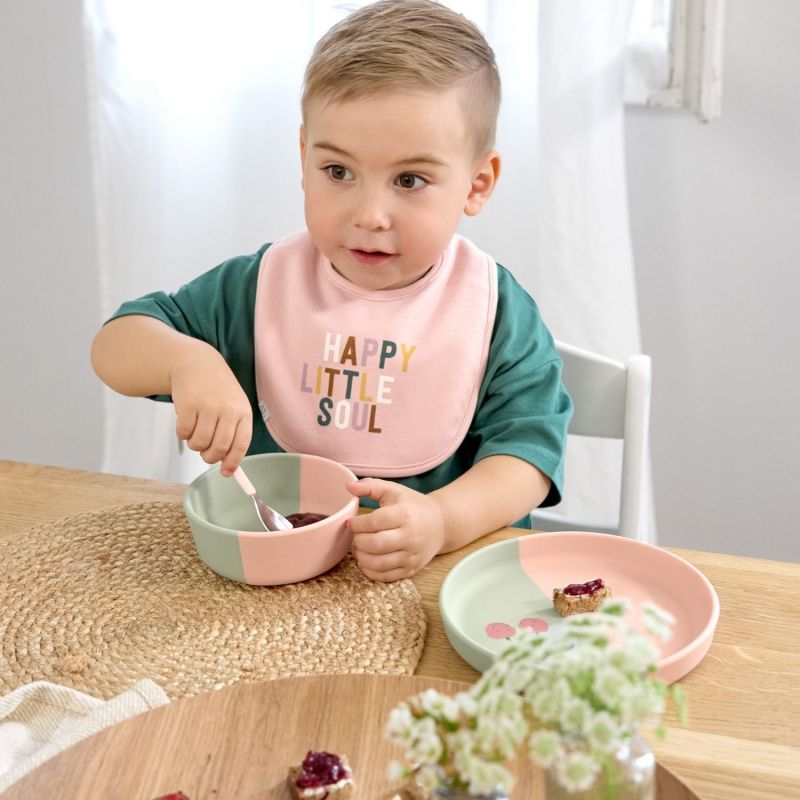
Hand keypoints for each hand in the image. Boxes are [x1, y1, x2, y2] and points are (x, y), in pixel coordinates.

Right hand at [169, 349, 251, 476]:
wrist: (197, 364)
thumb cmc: (217, 392)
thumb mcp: (233, 408)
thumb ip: (233, 435)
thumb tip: (229, 469)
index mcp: (243, 412)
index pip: (241, 444)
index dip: (233, 462)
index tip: (226, 473)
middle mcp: (228, 409)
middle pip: (219, 448)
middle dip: (209, 457)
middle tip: (205, 453)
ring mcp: (208, 406)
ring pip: (199, 443)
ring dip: (195, 445)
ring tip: (196, 432)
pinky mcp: (188, 404)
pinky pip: (183, 433)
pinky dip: (183, 434)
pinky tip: (186, 421)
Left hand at [346, 478, 445, 581]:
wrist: (441, 524)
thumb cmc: (413, 505)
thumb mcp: (394, 490)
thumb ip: (371, 486)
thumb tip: (348, 485)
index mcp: (404, 514)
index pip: (374, 522)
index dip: (357, 524)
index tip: (351, 522)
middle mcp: (410, 536)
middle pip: (374, 544)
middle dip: (358, 540)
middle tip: (356, 535)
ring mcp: (411, 555)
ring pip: (378, 563)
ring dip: (362, 557)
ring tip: (361, 547)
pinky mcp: (411, 569)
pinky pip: (385, 577)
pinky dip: (370, 571)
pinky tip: (367, 560)